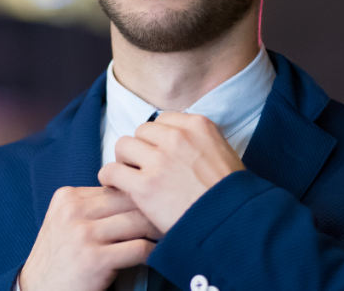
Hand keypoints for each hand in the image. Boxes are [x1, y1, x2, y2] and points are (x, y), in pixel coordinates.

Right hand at [20, 186, 161, 290]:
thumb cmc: (57, 260)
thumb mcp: (64, 223)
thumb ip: (90, 208)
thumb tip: (131, 196)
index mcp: (67, 197)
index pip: (114, 187)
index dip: (137, 196)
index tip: (154, 202)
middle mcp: (73, 211)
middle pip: (128, 200)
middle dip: (151, 209)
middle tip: (169, 216)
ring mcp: (83, 234)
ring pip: (137, 221)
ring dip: (156, 229)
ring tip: (167, 233)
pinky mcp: (95, 259)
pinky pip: (139, 248)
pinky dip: (152, 251)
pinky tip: (155, 254)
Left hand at [97, 112, 244, 233]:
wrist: (233, 223)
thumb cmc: (231, 195)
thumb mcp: (224, 153)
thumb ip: (198, 141)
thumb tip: (178, 141)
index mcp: (197, 126)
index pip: (163, 120)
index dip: (158, 138)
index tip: (158, 152)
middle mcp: (177, 137)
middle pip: (141, 131)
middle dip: (141, 148)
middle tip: (143, 167)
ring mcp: (159, 160)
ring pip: (123, 146)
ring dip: (124, 160)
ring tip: (128, 176)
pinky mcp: (145, 185)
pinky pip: (112, 171)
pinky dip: (110, 178)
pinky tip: (115, 186)